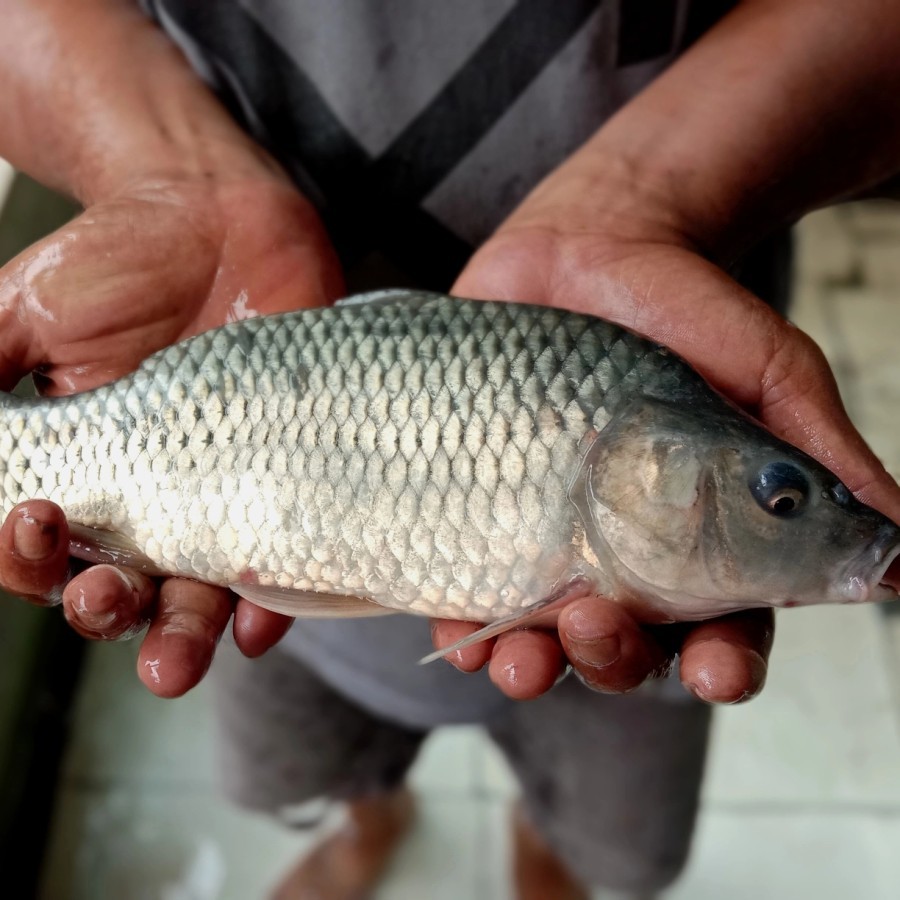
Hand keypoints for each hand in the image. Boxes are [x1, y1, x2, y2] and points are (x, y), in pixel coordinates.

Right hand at [0, 166, 342, 695]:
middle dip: (107, 613)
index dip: (24, 557)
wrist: (210, 211)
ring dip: (182, 635)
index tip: (31, 523)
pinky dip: (272, 599)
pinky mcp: (292, 476)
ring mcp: (227, 493)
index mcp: (83, 472)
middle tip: (104, 604)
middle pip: (121, 588)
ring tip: (172, 663)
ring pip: (200, 591)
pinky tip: (256, 623)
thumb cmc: (111, 260)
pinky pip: (289, 557)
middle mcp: (153, 498)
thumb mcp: (20, 314)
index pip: (41, 548)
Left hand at [430, 155, 899, 701]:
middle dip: (615, 659)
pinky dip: (463, 622)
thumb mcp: (772, 376)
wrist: (596, 242)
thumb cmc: (694, 312)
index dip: (725, 660)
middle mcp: (623, 552)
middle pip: (627, 644)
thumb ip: (820, 458)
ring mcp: (547, 533)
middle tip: (601, 633)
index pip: (721, 625)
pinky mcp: (482, 504)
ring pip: (542, 633)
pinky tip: (457, 637)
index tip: (721, 670)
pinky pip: (468, 583)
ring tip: (521, 665)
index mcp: (700, 539)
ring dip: (533, 664)